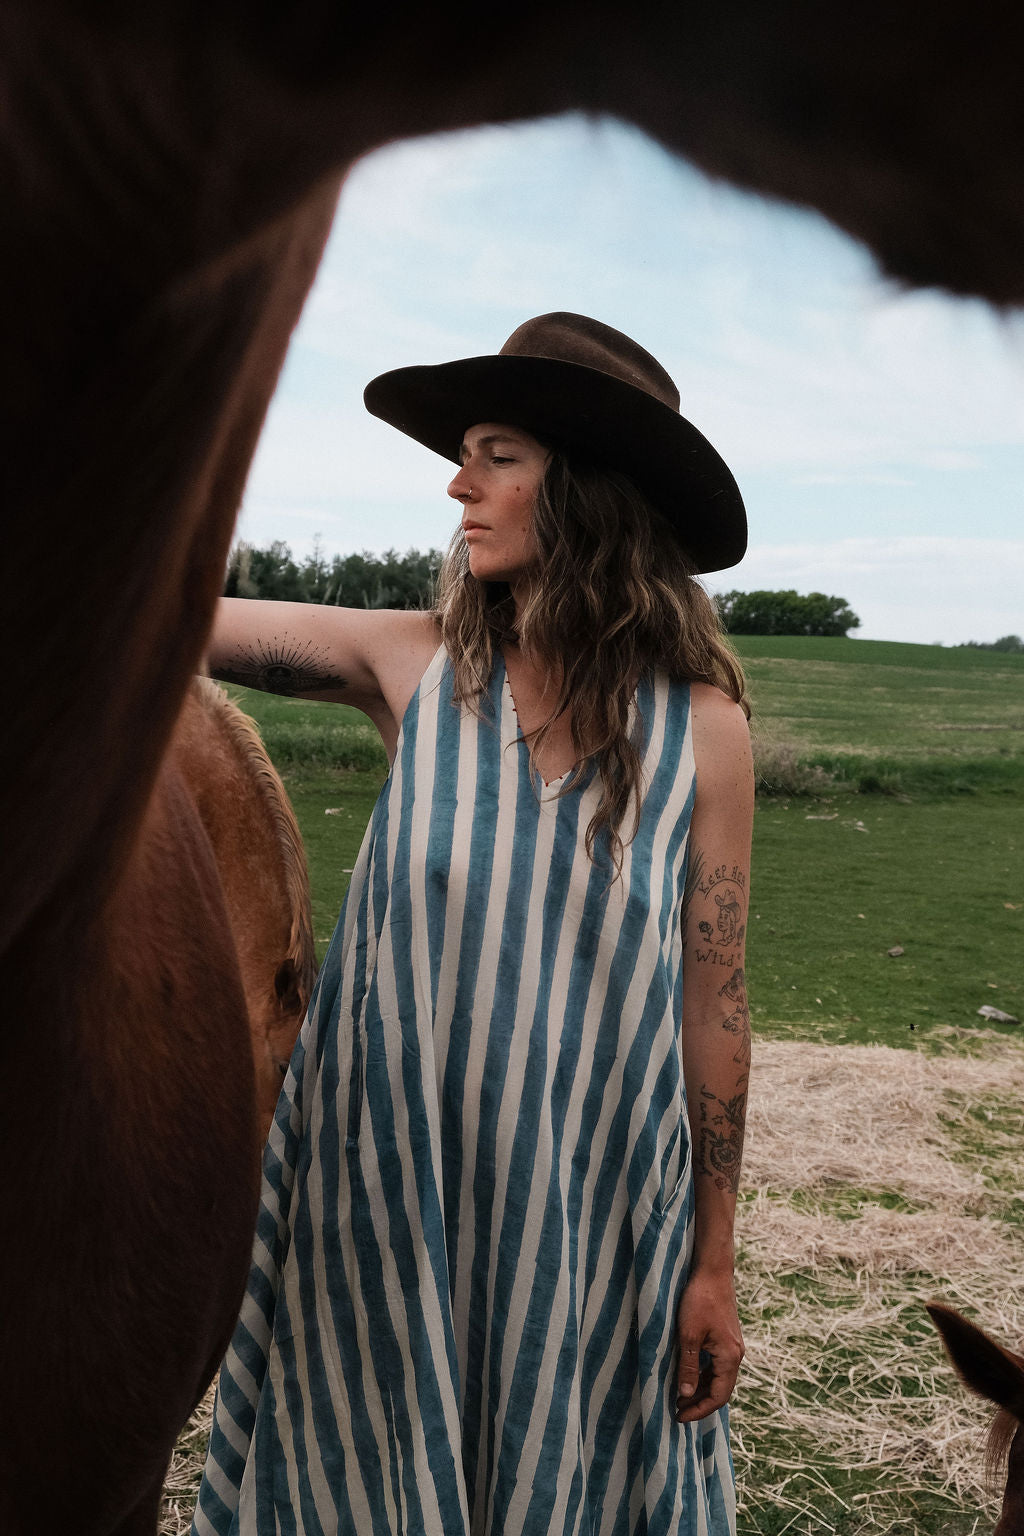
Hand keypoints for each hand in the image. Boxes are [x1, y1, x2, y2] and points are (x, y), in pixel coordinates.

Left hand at [674, 1266, 744, 1422]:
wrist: (712, 1271)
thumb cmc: (700, 1300)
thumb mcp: (688, 1335)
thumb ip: (688, 1367)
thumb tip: (685, 1395)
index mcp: (730, 1357)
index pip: (718, 1397)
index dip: (699, 1410)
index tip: (679, 1417)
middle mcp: (735, 1355)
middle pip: (719, 1390)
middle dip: (698, 1402)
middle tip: (675, 1410)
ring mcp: (731, 1346)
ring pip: (717, 1377)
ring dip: (699, 1389)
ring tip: (678, 1396)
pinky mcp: (725, 1337)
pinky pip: (715, 1365)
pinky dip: (701, 1374)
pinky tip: (686, 1375)